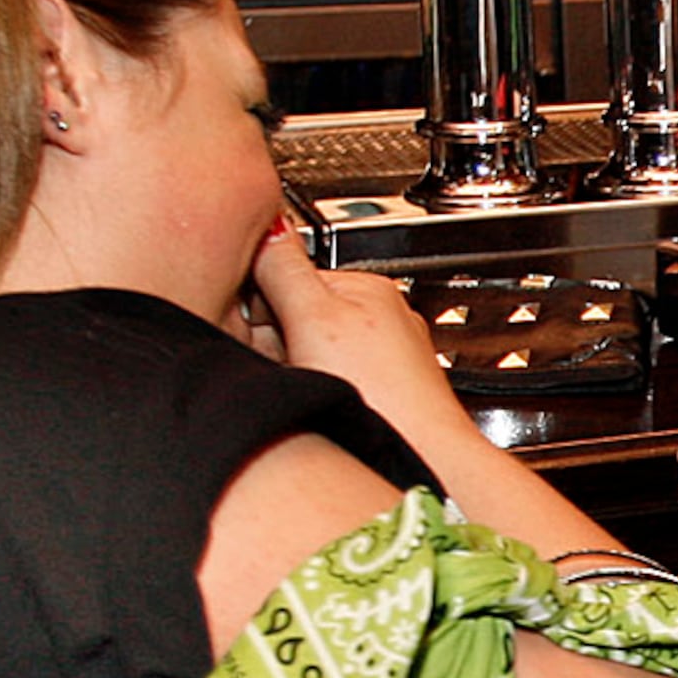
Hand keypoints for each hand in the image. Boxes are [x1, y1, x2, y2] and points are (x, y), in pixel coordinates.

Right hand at [247, 223, 478, 457]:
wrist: (421, 456)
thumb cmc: (378, 392)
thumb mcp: (315, 318)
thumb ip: (285, 269)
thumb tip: (267, 220)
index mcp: (365, 287)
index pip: (287, 277)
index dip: (259, 304)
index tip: (255, 327)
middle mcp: (379, 317)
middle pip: (295, 316)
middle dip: (274, 340)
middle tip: (285, 365)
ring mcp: (380, 357)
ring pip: (306, 353)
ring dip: (290, 369)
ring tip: (305, 388)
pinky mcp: (376, 393)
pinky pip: (326, 382)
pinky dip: (312, 391)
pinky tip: (319, 406)